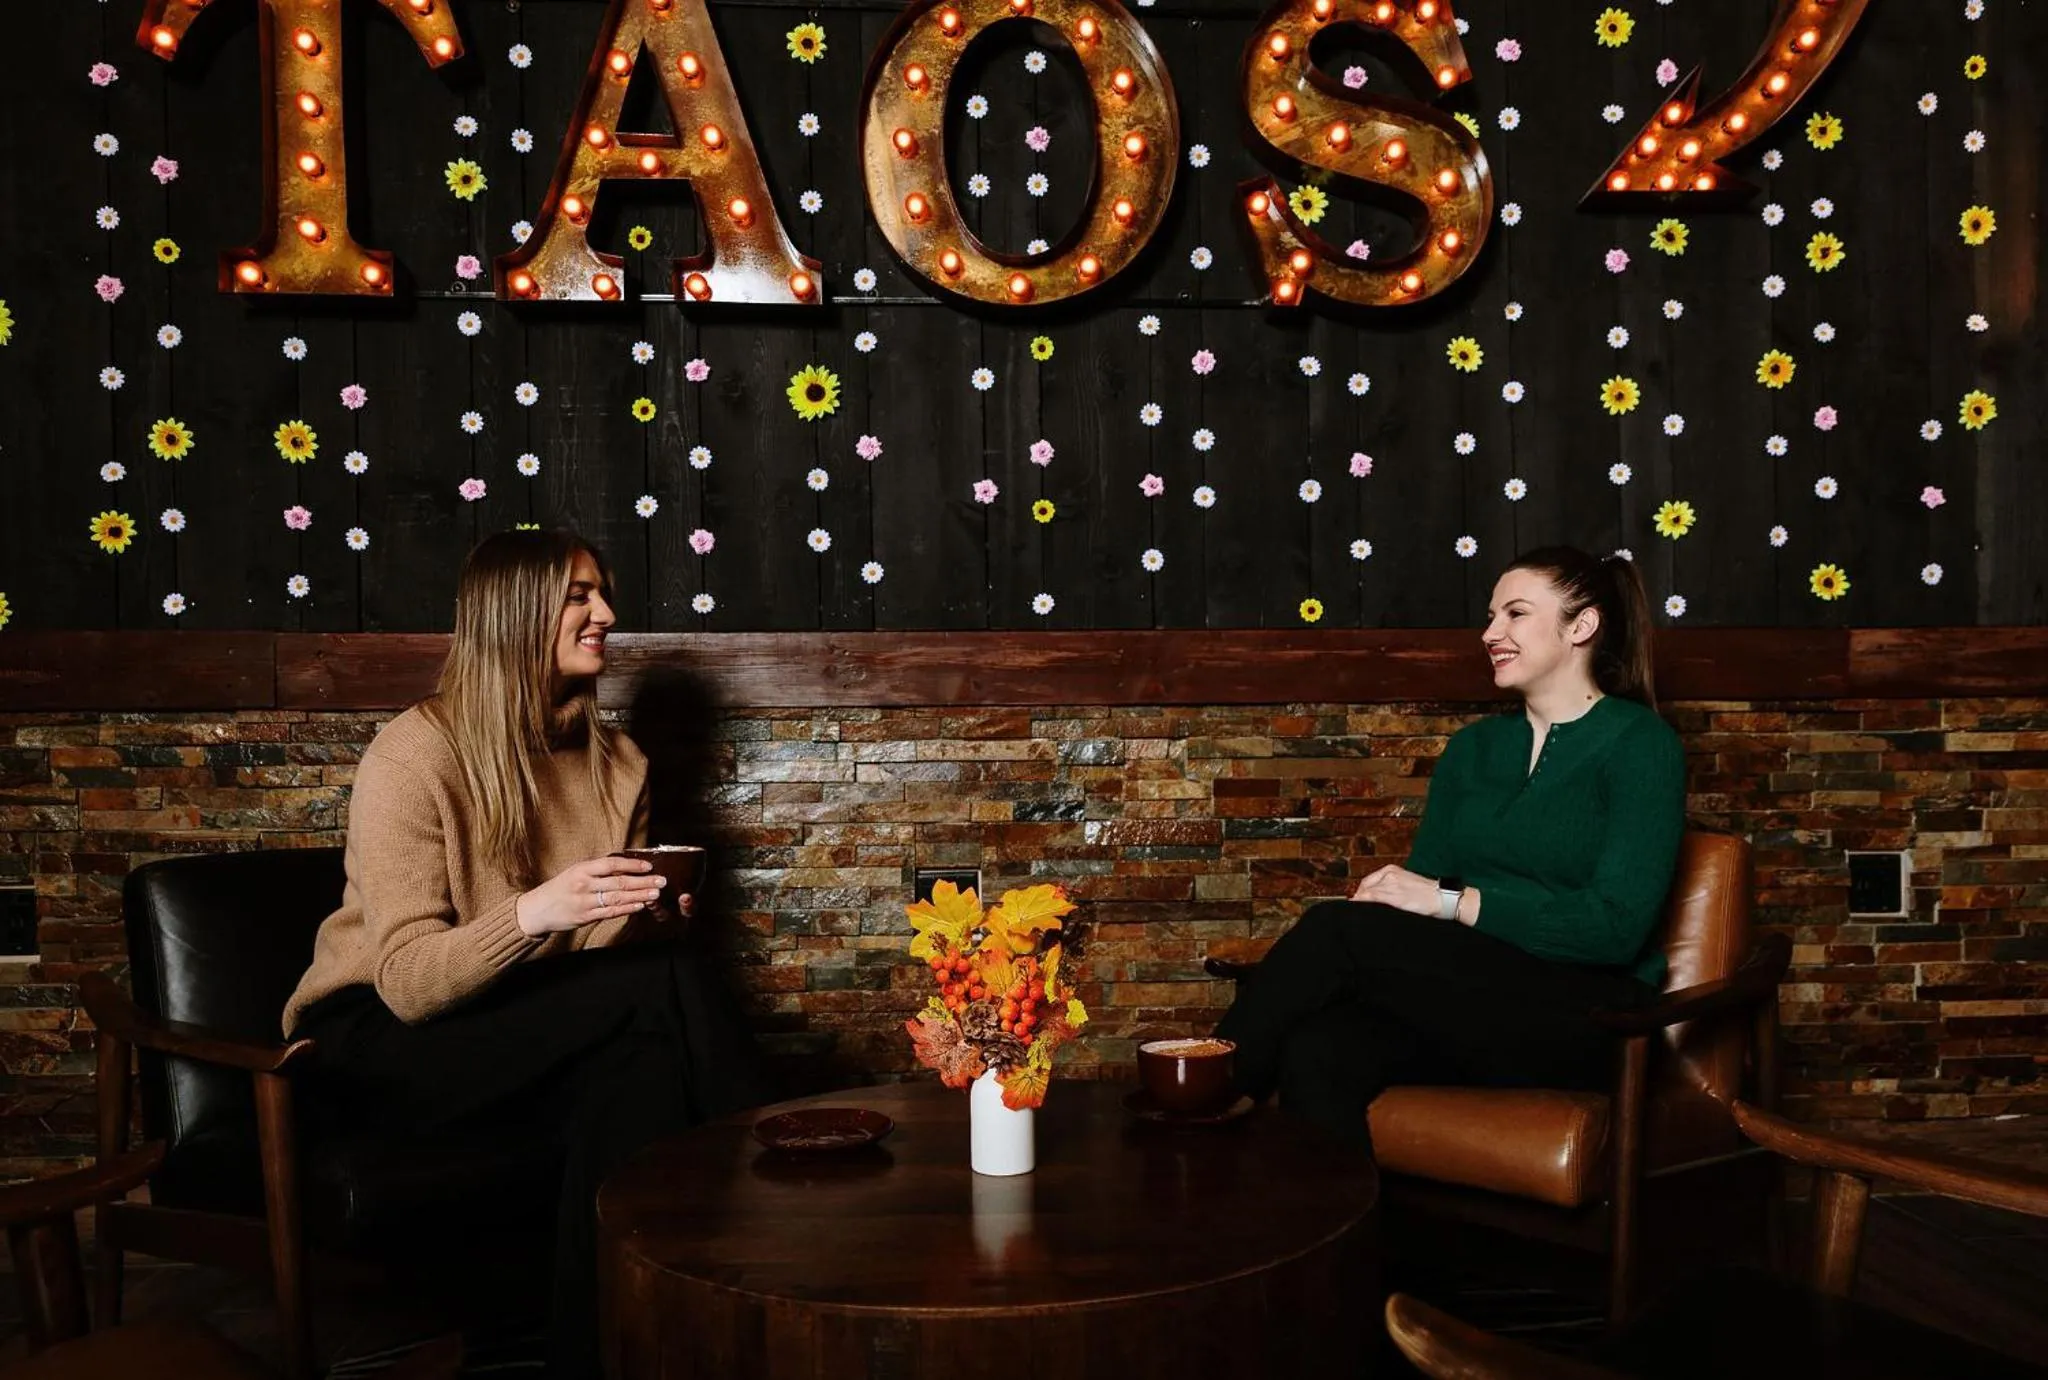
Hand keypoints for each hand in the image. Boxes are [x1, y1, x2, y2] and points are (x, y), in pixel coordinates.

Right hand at [516, 855, 664, 936]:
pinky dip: (627, 908)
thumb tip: (624, 866)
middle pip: (619, 882)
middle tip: (661, 880)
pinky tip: (640, 906)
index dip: (632, 864)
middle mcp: (583, 884)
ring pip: (618, 898)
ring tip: (656, 893)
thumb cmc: (558, 889)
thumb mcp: (573, 872)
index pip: (611, 864)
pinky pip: (610, 912)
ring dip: (640, 895)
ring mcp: (585, 902)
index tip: (648, 866)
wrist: (536, 910)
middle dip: (643, 881)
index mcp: (581, 869)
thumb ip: (596, 870)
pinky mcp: (585, 917)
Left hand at [1349, 865, 1443, 917]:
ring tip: (1357, 913)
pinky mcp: (1392, 895)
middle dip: (1360, 898)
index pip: (1368, 881)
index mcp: (1391, 870)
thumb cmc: (1427, 894)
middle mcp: (1388, 874)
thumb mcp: (1406, 884)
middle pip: (1365, 887)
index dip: (1361, 893)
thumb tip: (1376, 898)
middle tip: (1356, 909)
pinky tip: (1360, 911)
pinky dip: (1363, 903)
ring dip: (1360, 902)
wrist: (1442, 897)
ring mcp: (1389, 884)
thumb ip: (1391, 887)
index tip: (1358, 901)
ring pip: (1366, 893)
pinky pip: (1371, 898)